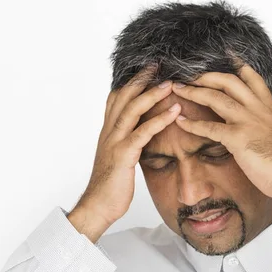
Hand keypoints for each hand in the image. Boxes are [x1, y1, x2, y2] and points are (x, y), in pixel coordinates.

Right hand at [75, 65, 181, 226]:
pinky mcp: (123, 155)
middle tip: (159, 64)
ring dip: (152, 94)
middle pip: (124, 97)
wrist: (97, 207)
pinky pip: (142, 133)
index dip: (131, 82)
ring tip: (170, 83)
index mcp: (108, 132)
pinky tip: (174, 112)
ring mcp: (114, 142)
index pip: (118, 98)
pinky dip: (159, 120)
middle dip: (141, 79)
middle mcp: (109, 132)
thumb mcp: (119, 159)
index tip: (148, 69)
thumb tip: (140, 135)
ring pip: (132, 110)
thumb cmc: (110, 187)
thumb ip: (127, 143)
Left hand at [171, 62, 271, 202]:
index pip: (252, 78)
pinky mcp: (238, 138)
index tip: (225, 56)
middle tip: (189, 75)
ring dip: (194, 92)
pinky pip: (209, 127)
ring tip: (178, 89)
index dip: (237, 66)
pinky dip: (193, 124)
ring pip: (216, 98)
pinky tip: (180, 121)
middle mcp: (258, 109)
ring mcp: (247, 121)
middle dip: (206, 76)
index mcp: (269, 108)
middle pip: (229, 81)